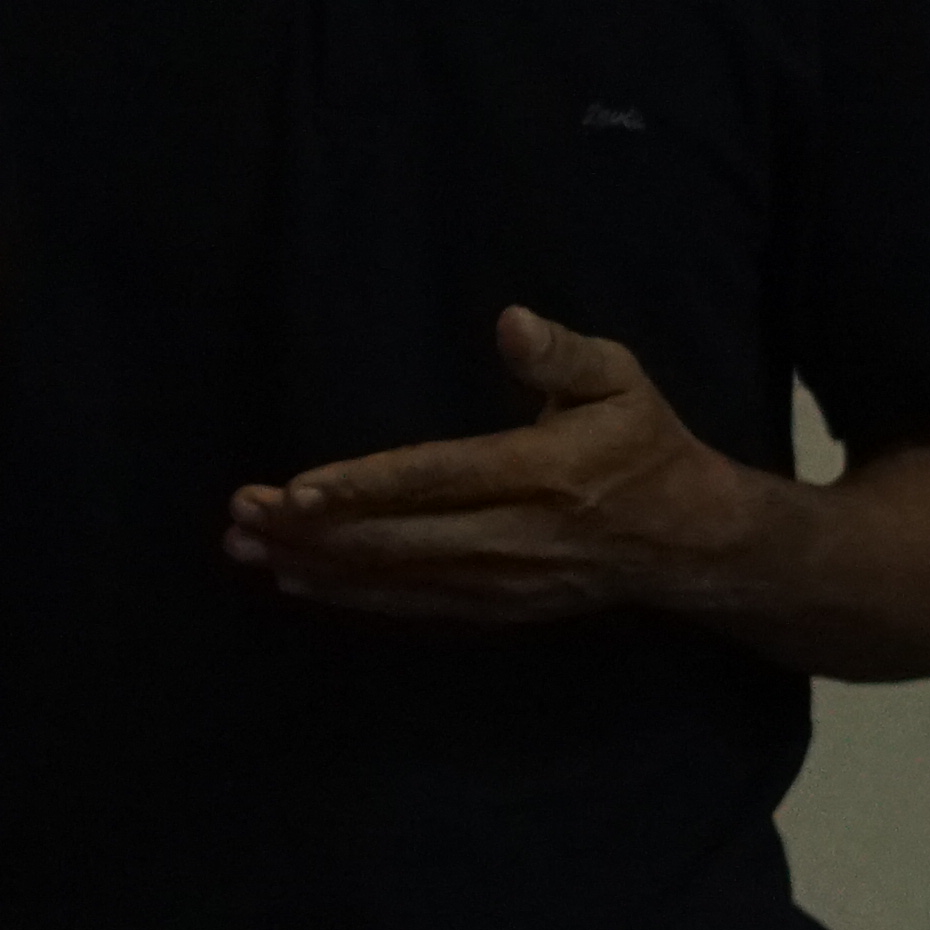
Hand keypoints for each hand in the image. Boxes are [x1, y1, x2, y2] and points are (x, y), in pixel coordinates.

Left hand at [230, 308, 775, 628]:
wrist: (690, 543)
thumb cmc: (644, 445)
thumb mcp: (621, 380)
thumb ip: (563, 352)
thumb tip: (510, 320)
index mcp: (539, 472)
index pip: (438, 480)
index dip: (364, 487)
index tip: (296, 487)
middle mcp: (514, 536)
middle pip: (399, 538)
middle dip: (314, 529)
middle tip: (240, 515)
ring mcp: (502, 583)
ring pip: (396, 579)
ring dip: (317, 565)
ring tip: (245, 549)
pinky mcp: (496, 610)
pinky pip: (412, 606)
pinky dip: (352, 596)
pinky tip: (299, 581)